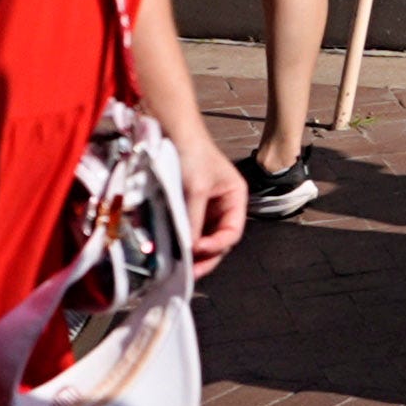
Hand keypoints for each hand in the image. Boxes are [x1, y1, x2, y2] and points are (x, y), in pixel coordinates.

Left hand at [178, 140, 249, 278]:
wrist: (171, 132)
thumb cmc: (192, 154)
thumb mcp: (196, 190)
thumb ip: (194, 221)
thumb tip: (187, 252)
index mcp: (235, 199)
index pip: (231, 233)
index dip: (216, 246)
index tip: (196, 250)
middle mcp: (222, 207)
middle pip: (217, 242)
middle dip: (203, 257)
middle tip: (186, 273)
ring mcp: (204, 209)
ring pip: (201, 240)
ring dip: (190, 253)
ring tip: (176, 268)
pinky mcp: (185, 209)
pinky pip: (186, 232)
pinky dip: (180, 243)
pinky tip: (170, 252)